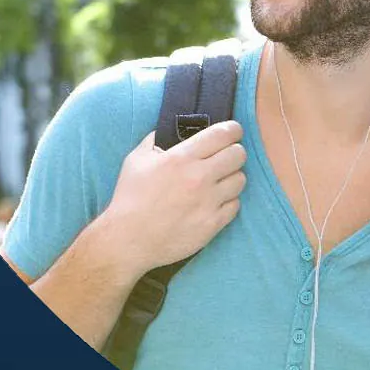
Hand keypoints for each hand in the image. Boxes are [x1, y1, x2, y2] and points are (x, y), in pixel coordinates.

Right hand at [93, 121, 246, 275]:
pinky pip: (235, 205)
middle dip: (234, 152)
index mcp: (181, 158)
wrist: (129, 239)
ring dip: (231, 178)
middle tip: (225, 157)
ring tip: (218, 182)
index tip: (232, 131)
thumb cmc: (130, 197)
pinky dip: (227, 202)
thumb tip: (171, 130)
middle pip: (238, 155)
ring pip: (240, 180)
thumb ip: (155, 139)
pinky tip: (213, 202)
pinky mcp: (213, 224)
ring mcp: (209, 202)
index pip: (223, 135)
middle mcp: (200, 177)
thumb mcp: (136, 159)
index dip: (232, 129)